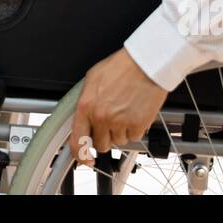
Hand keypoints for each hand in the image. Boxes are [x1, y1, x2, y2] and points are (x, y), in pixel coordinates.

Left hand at [70, 47, 168, 164]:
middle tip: (112, 122)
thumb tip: (83, 118)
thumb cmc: (121, 67)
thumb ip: (86, 102)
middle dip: (106, 137)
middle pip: (101, 144)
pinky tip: (135, 113)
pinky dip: (136, 128)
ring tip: (125, 111)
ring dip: (122, 131)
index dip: (81, 155)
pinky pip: (134, 137)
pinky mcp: (137, 125)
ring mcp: (119, 122)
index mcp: (86, 106)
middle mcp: (101, 117)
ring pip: (118, 141)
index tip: (85, 159)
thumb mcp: (93, 80)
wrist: (145, 64)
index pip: (77, 140)